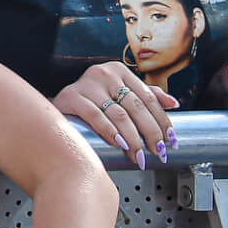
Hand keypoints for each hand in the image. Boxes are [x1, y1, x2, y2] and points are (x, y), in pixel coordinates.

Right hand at [54, 61, 175, 168]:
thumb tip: (173, 103)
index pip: (149, 97)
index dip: (163, 120)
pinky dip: (111, 132)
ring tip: (140, 155)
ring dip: (133, 139)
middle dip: (151, 133)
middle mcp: (104, 73)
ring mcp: (87, 84)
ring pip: (119, 114)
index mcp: (119, 71)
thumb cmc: (90, 102)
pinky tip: (120, 144)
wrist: (53, 106)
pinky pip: (96, 117)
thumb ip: (145, 95)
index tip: (171, 141)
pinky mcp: (71, 96)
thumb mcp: (118, 93)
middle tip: (158, 152)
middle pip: (136, 107)